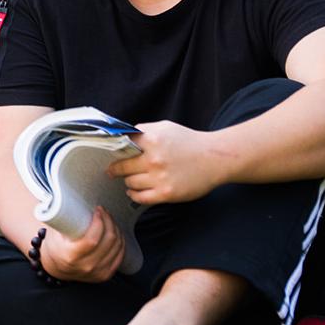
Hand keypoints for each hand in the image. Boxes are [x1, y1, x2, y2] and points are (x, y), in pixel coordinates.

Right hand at [38, 206, 124, 282]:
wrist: (55, 267)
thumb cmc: (54, 245)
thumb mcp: (54, 231)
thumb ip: (60, 216)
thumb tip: (65, 195)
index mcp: (71, 256)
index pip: (92, 239)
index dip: (100, 222)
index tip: (98, 210)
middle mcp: (85, 267)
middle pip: (108, 241)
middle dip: (109, 221)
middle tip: (104, 212)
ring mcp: (97, 273)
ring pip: (117, 247)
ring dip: (116, 230)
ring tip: (109, 220)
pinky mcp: (105, 275)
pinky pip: (120, 255)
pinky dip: (120, 242)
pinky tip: (115, 232)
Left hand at [108, 120, 225, 204]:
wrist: (215, 159)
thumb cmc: (189, 142)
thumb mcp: (165, 127)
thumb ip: (144, 131)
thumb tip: (122, 136)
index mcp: (152, 139)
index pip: (122, 144)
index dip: (115, 150)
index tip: (109, 155)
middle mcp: (154, 159)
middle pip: (122, 166)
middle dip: (116, 168)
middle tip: (112, 170)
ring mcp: (159, 177)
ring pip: (130, 182)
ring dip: (128, 181)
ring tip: (129, 179)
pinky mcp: (166, 193)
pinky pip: (140, 197)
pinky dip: (134, 194)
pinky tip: (133, 191)